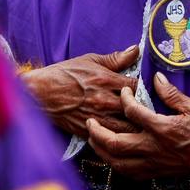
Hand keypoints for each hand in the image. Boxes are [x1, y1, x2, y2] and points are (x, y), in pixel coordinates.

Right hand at [22, 47, 139, 136]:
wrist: (39, 94)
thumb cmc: (64, 74)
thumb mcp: (89, 60)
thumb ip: (115, 59)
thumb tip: (136, 50)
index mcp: (106, 80)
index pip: (138, 86)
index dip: (147, 88)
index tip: (148, 90)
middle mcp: (104, 100)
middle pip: (136, 109)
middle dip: (145, 111)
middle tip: (150, 111)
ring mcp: (96, 117)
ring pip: (126, 129)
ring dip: (135, 128)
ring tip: (141, 126)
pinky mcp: (88, 131)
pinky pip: (109, 139)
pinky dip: (118, 138)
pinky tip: (124, 136)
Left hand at [85, 72, 189, 179]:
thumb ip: (171, 94)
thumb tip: (156, 78)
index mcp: (163, 128)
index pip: (133, 112)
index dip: (124, 98)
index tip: (123, 90)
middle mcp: (154, 147)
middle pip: (115, 143)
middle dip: (97, 132)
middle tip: (89, 121)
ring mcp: (153, 162)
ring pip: (117, 161)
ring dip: (101, 150)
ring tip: (92, 139)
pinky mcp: (156, 172)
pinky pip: (129, 173)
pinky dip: (115, 165)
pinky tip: (110, 157)